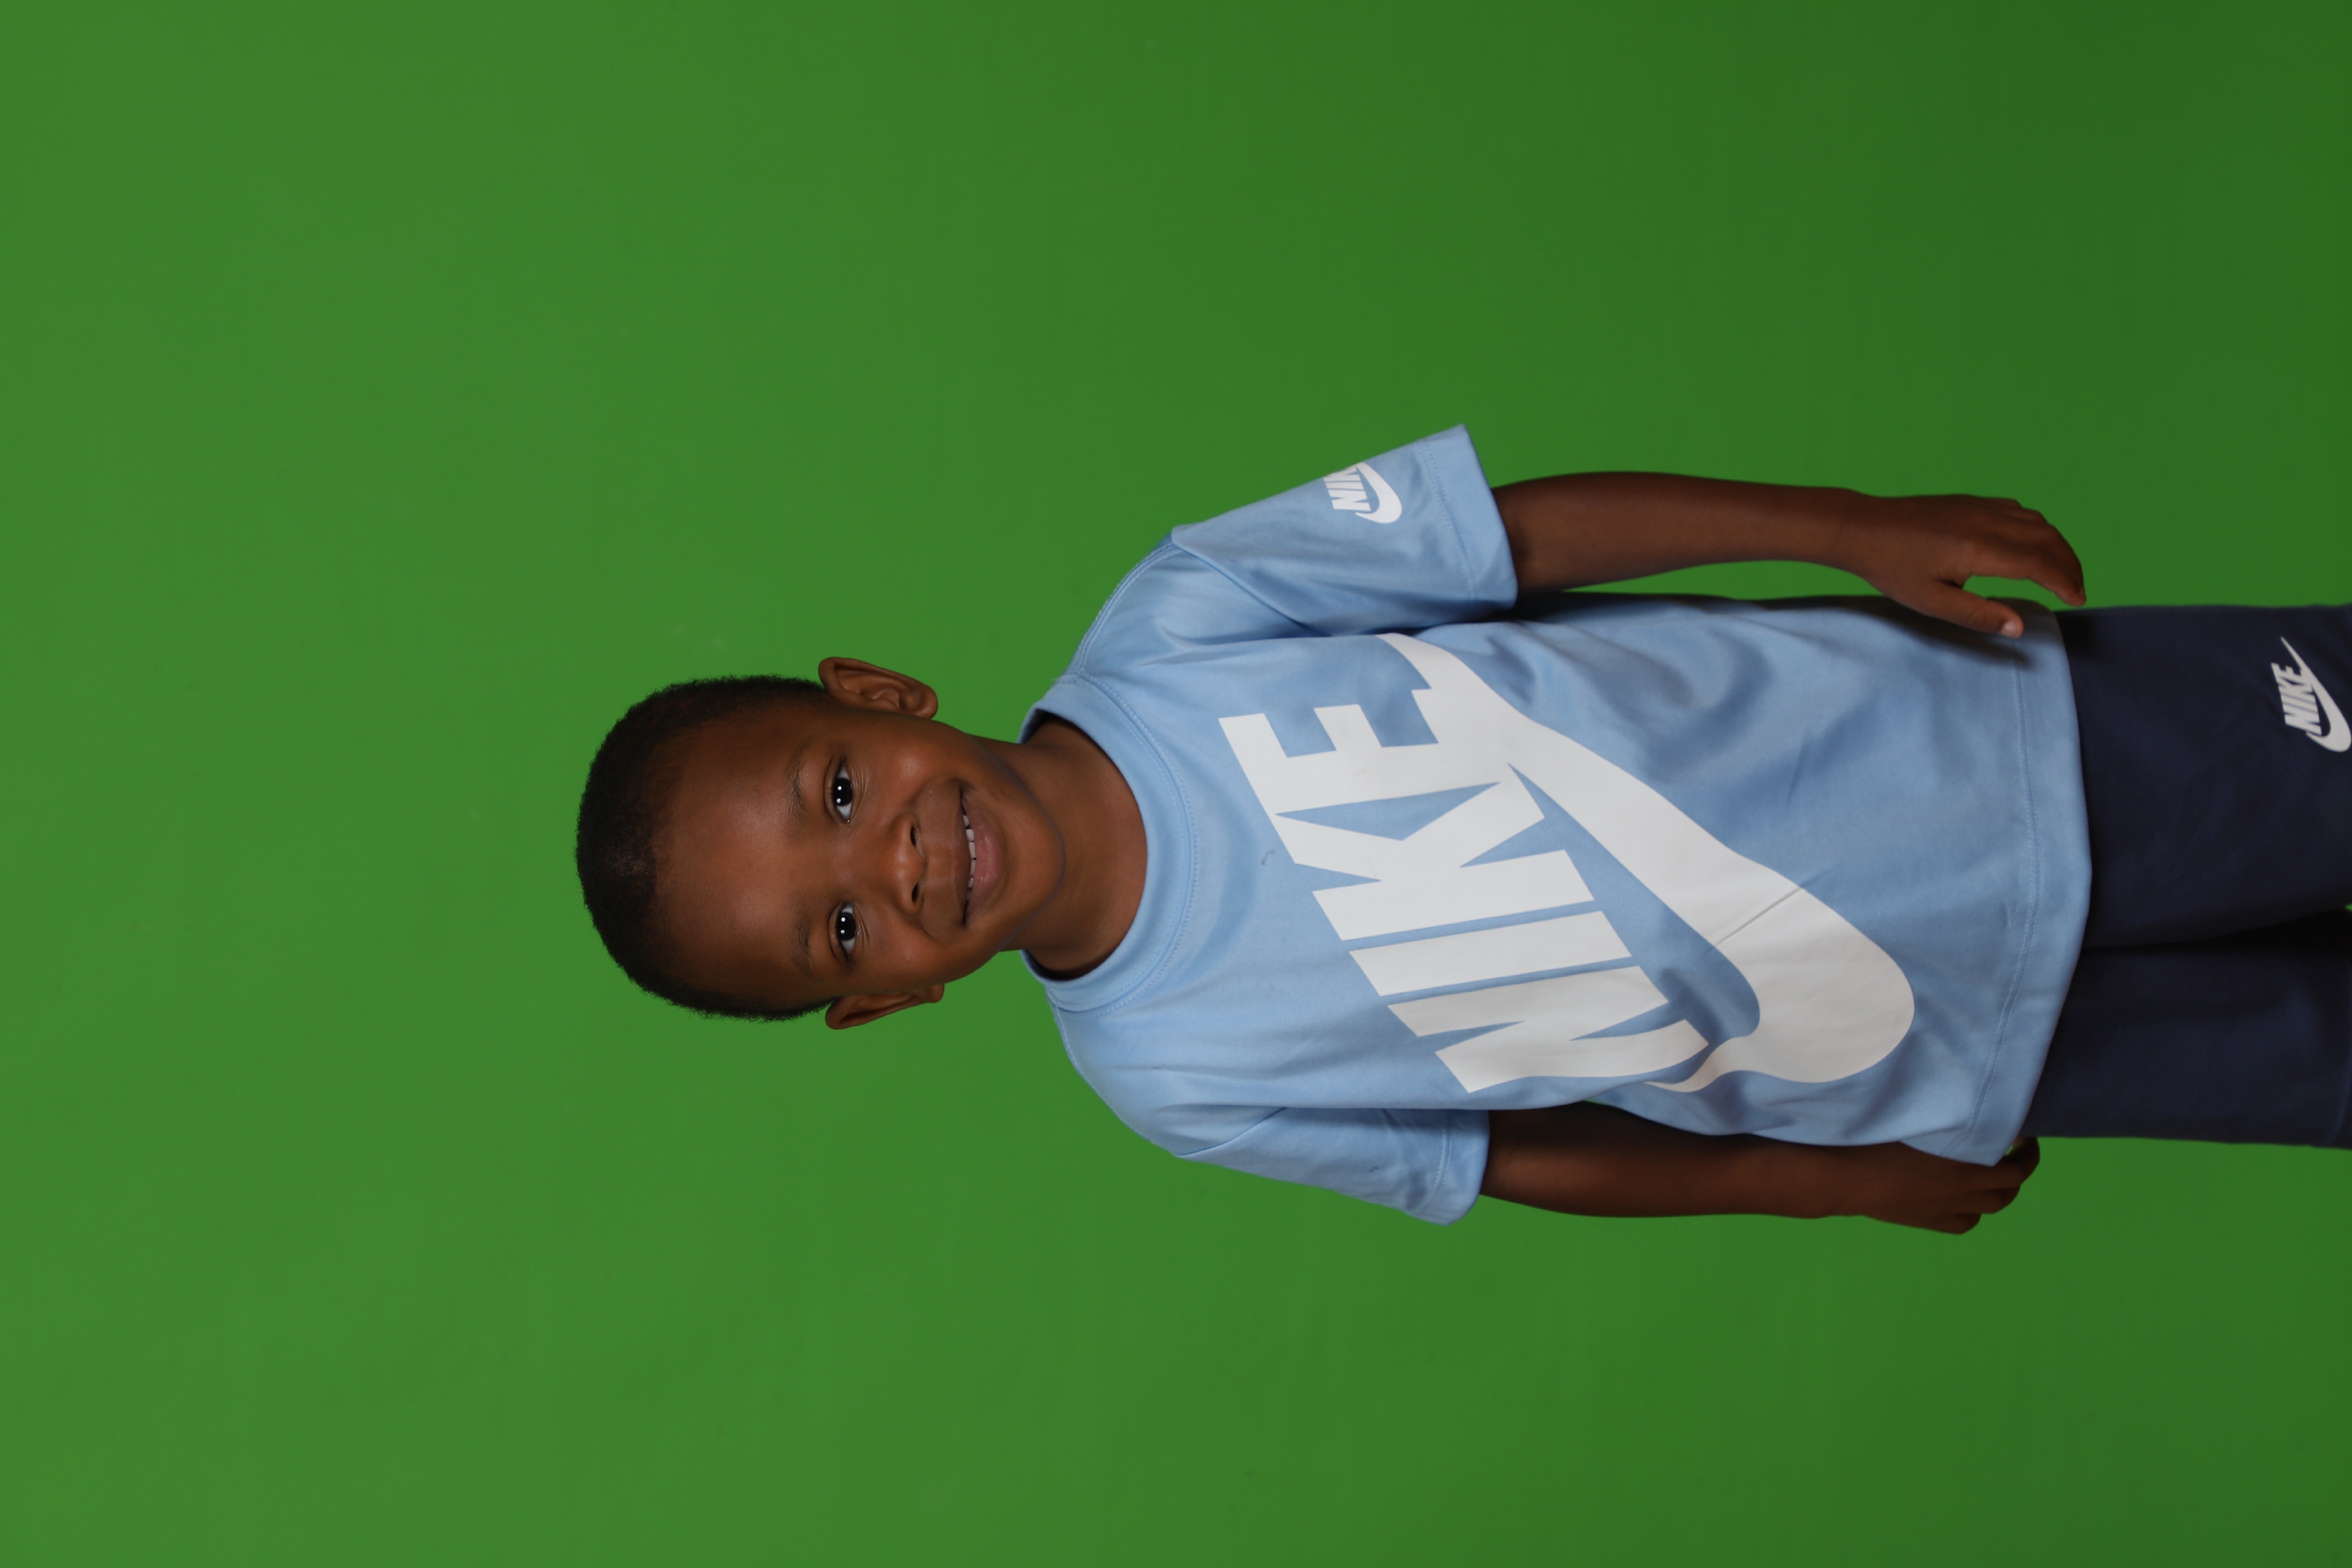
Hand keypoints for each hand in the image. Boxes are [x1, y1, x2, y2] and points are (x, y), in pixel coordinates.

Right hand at [1800, 1137, 2041, 1233]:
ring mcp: (1942, 1211)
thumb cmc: (1873, 1139)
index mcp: (1963, 1171)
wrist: (1843, 1177)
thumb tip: (1971, 1100)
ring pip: (1988, 1209)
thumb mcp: (1917, 1119)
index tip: (2026, 1136)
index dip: (2028, 1155)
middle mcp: (1959, 1195)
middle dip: (2018, 1172)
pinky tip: (1963, 1196)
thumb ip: (1947, 1114)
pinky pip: (1964, 1223)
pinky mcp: (1925, 1220)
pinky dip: (1973, 1210)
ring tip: (1993, 1173)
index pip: (2017, 1171)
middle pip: (2008, 1193)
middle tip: (2016, 1152)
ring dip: (1999, 1191)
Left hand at [1831, 494, 2084, 636]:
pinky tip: (2034, 547)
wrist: (1862, 528)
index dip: (2065, 582)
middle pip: (2048, 539)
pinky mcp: (1971, 502)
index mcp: (1979, 548)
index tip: (2078, 599)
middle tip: (2078, 589)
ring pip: (2037, 522)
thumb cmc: (1892, 568)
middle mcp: (1987, 521)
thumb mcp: (1931, 601)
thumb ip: (1977, 615)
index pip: (2040, 564)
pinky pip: (2018, 511)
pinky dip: (2038, 529)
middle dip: (2069, 565)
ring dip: (2057, 546)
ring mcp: (1980, 507)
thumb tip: (2019, 627)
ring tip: (2062, 572)